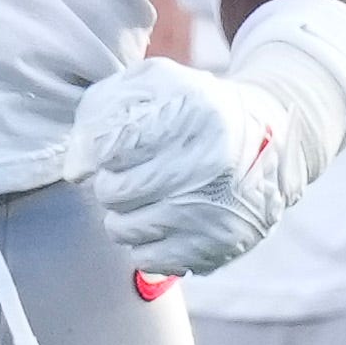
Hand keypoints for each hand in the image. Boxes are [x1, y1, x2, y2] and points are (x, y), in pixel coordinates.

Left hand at [64, 58, 307, 274]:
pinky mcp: (216, 248)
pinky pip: (145, 259)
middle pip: (113, 191)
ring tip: (146, 195)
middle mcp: (208, 164)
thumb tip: (75, 170)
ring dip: (123, 213)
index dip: (100, 150)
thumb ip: (104, 111)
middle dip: (110, 182)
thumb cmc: (195, 109)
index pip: (109, 145)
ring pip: (122, 229)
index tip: (116, 148)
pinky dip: (144, 241)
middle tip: (131, 173)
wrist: (271, 141)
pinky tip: (164, 218)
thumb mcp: (156, 84)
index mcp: (192, 112)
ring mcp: (214, 211)